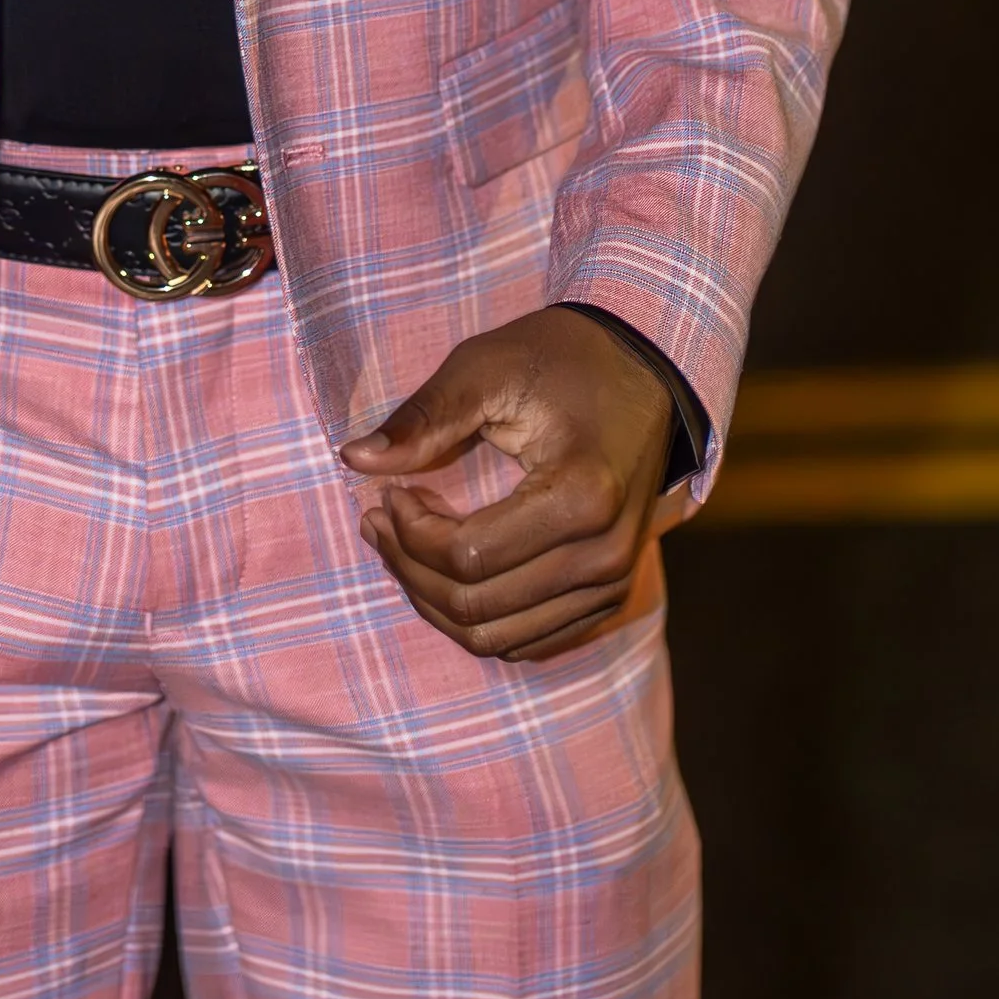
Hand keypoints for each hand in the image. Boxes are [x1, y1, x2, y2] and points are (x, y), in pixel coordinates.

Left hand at [340, 304, 675, 664]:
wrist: (645, 372)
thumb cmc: (563, 360)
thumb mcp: (488, 369)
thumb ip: (425, 418)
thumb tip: (353, 460)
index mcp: (581, 498)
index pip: (467, 556)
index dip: (410, 533)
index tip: (390, 491)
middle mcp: (603, 557)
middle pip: (475, 605)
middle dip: (410, 567)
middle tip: (381, 519)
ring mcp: (610, 585)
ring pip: (494, 635)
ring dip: (433, 598)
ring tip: (403, 545)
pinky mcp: (606, 597)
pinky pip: (524, 639)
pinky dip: (472, 616)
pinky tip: (445, 569)